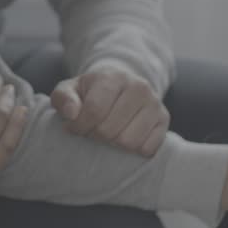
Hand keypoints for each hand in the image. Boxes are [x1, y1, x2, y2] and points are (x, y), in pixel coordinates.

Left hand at [50, 64, 167, 156]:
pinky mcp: (164, 120)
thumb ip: (63, 98)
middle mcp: (138, 87)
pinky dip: (133, 150)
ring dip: (113, 145)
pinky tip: (124, 136)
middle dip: (94, 135)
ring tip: (107, 132)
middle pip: (109, 130)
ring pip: (129, 142)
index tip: (73, 127)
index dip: (79, 126)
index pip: (94, 111)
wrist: (120, 85)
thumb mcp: (69, 89)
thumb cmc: (90, 91)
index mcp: (113, 77)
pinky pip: (147, 148)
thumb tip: (72, 114)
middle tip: (90, 130)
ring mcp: (154, 103)